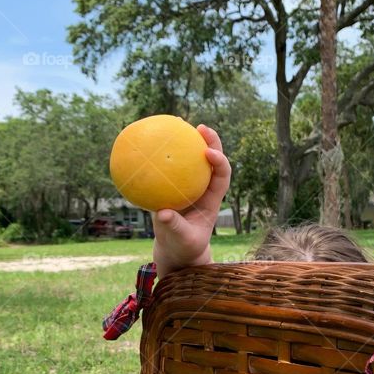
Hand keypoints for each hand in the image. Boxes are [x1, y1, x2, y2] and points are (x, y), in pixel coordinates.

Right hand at [152, 124, 230, 277]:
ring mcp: (188, 186)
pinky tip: (152, 143)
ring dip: (189, 141)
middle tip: (200, 127)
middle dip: (210, 141)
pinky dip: (165, 155)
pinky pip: (171, 168)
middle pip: (212, 160)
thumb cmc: (184, 247)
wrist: (176, 250)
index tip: (208, 153)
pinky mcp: (173, 188)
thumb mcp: (182, 240)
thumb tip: (163, 213)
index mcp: (212, 200)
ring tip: (179, 123)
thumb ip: (175, 227)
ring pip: (193, 160)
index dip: (220, 162)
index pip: (222, 176)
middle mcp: (203, 189)